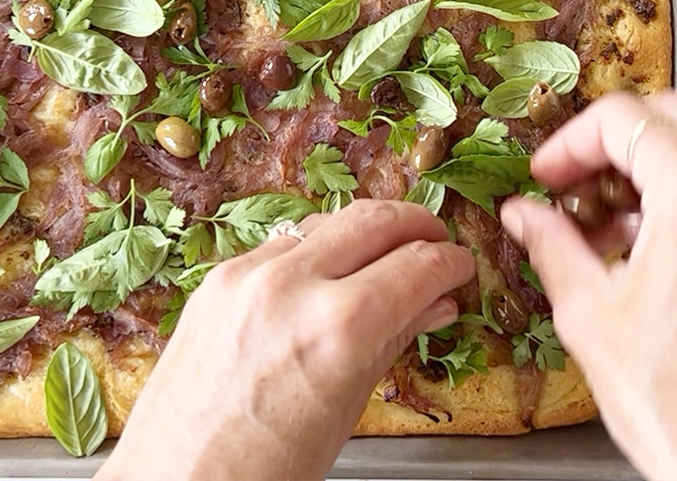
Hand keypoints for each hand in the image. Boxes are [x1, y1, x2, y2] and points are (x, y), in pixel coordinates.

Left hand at [100, 199, 475, 480]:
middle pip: (374, 220)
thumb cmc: (264, 471)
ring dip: (366, 230)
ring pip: (326, 222)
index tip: (461, 267)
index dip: (450, 263)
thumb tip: (436, 304)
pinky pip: (281, 244)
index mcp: (337, 329)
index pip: (417, 266)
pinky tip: (331, 272)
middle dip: (416, 225)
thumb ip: (393, 342)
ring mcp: (245, 275)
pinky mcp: (216, 278)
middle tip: (437, 242)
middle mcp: (290, 286)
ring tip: (389, 254)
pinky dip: (317, 249)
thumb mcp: (346, 411)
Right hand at [501, 91, 676, 480]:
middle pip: (667, 116)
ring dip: (645, 167)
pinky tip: (643, 245)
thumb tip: (524, 215)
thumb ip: (551, 244)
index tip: (544, 176)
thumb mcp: (589, 312)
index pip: (622, 118)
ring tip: (600, 224)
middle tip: (566, 185)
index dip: (568, 142)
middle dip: (607, 143)